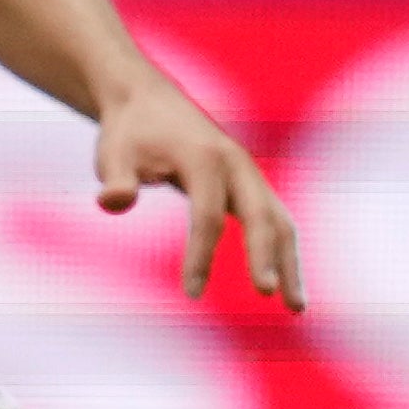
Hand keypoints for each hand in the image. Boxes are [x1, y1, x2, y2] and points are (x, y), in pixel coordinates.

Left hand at [92, 76, 302, 309]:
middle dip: (266, 255)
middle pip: (260, 214)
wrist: (147, 100)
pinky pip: (274, 220)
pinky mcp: (250, 183)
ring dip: (290, 262)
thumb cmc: (129, 133)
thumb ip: (116, 179)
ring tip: (296, 308)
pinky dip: (283, 252)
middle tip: (265, 293)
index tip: (191, 293)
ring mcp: (248, 173)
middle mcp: (235, 163)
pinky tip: (286, 284)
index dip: (201, 255)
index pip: (207, 215)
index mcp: (203, 157)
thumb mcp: (112, 153)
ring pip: (279, 220)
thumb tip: (112, 201)